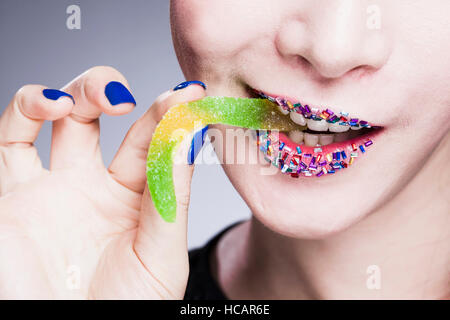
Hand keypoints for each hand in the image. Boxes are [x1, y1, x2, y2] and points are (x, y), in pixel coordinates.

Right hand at [0, 66, 205, 298]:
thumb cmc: (124, 310)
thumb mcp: (161, 254)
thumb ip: (172, 195)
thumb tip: (189, 134)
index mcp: (133, 198)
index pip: (152, 141)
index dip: (170, 113)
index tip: (190, 92)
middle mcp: (90, 186)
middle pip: (98, 116)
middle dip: (111, 90)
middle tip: (130, 95)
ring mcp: (49, 187)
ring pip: (53, 117)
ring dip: (73, 90)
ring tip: (98, 98)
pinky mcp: (9, 196)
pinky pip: (8, 140)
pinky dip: (26, 110)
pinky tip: (52, 107)